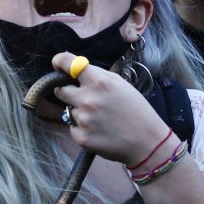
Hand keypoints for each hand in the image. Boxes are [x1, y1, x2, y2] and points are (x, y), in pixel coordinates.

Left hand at [51, 54, 167, 165]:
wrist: (146, 141)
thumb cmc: (136, 110)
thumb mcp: (120, 84)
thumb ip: (97, 75)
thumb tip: (77, 70)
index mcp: (99, 81)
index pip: (67, 63)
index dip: (59, 61)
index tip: (57, 63)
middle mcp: (88, 98)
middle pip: (60, 90)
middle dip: (68, 92)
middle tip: (83, 98)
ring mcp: (83, 119)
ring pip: (68, 110)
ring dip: (79, 113)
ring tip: (100, 119)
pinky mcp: (81, 137)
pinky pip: (73, 128)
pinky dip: (82, 129)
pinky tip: (100, 131)